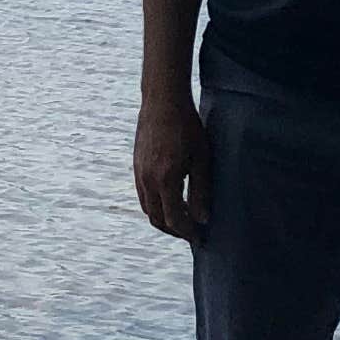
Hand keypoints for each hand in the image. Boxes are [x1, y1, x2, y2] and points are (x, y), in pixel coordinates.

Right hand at [134, 87, 208, 241]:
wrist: (162, 101)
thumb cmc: (187, 127)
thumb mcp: (202, 158)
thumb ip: (201, 191)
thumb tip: (203, 219)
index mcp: (165, 179)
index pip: (174, 219)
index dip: (187, 232)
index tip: (200, 238)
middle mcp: (147, 180)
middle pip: (157, 219)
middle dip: (174, 231)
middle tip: (192, 233)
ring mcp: (138, 173)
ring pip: (147, 209)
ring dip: (163, 220)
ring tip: (183, 220)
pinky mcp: (136, 166)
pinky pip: (143, 195)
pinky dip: (155, 206)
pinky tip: (170, 200)